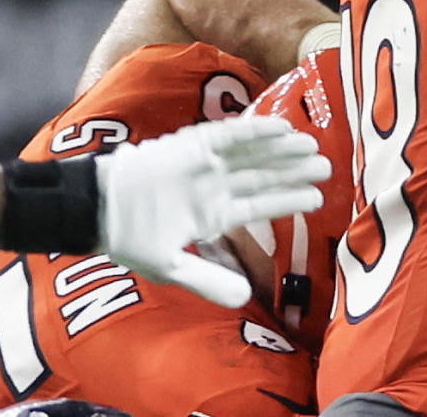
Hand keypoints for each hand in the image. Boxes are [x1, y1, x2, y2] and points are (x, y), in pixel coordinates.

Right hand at [96, 117, 330, 307]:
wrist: (99, 209)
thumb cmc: (130, 238)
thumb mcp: (173, 266)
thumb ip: (209, 280)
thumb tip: (245, 298)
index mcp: (213, 212)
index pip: (260, 204)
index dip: (288, 200)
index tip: (317, 199)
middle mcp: (216, 184)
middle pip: (264, 176)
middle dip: (294, 172)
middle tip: (328, 167)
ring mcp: (208, 162)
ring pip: (256, 154)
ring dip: (284, 150)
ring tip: (314, 148)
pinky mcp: (196, 142)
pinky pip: (233, 134)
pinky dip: (258, 129)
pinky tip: (284, 128)